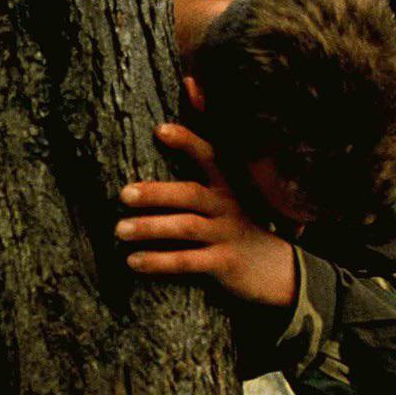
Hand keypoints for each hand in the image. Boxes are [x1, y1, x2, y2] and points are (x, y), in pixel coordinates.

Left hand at [117, 122, 298, 307]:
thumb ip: (198, 180)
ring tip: (119, 230)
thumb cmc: (237, 228)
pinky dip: (159, 261)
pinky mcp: (225, 263)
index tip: (159, 129)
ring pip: (186, 227)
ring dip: (151, 228)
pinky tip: (134, 260)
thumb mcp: (227, 200)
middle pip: (190, 194)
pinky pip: (188, 261)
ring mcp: (227, 234)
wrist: (276, 269)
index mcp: (226, 186)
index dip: (187, 141)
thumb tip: (170, 124)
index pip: (208, 156)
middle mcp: (227, 206)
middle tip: (123, 194)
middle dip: (156, 193)